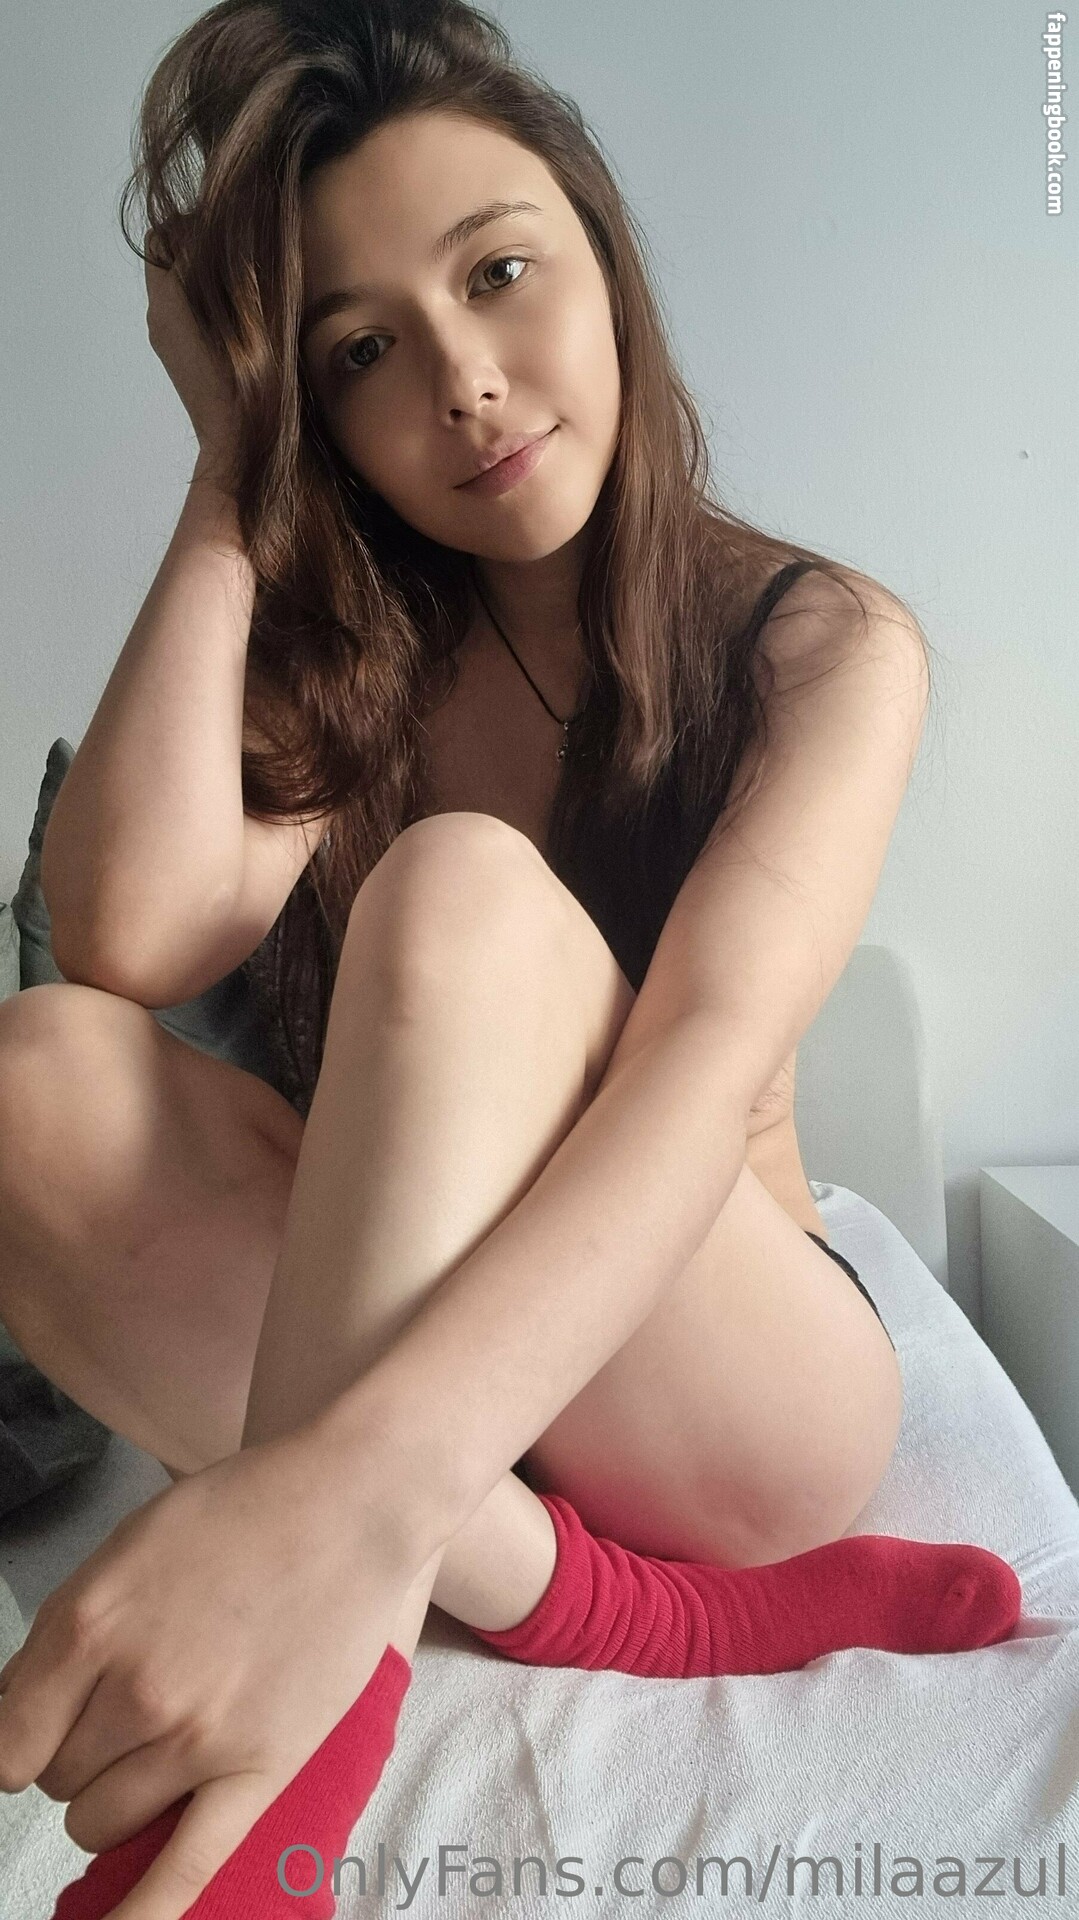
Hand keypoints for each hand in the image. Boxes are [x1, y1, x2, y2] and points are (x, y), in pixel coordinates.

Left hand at [0, 1427, 422, 1918]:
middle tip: (127, 1708)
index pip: (8, 1744)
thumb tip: (16, 1708)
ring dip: (113, 1795)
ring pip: (100, 1821)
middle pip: (57, 1780)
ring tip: (158, 1747)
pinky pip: (186, 1866)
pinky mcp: (259, 1765)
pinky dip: (144, 1914)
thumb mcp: (126, 1549)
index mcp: (87, 1627)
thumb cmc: (240, 1511)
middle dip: (78, 1754)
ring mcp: (196, 1736)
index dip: (22, 1743)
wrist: (352, 1500)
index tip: (42, 1734)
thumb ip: (66, 1632)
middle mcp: (133, 1690)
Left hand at [145, 217, 239, 473]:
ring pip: (173, 284)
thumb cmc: (246, 381)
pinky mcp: (177, 356)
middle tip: (235, 248)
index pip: (162, 237)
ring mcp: (165, 339)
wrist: (236, 443)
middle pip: (164, 257)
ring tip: (239, 280)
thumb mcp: (246, 314)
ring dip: (200, 273)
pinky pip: (181, 309)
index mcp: (168, 303)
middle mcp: (158, 317)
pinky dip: (202, 298)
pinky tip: (235, 313)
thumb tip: (235, 231)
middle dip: (195, 244)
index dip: (193, 223)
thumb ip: (235, 270)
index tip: (228, 228)